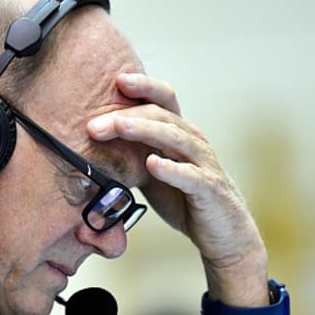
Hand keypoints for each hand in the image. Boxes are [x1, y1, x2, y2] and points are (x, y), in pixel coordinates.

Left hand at [87, 74, 266, 289]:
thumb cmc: (184, 199)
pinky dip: (171, 169)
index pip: (163, 101)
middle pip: (162, 117)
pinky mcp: (210, 190)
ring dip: (146, 131)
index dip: (144, 87)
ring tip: (120, 127)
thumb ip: (130, 156)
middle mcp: (193, 143)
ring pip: (176, 139)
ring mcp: (204, 165)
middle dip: (127, 117)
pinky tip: (152, 165)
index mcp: (179, 134)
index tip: (116, 80)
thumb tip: (91, 144)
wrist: (223, 234)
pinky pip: (191, 176)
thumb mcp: (152, 173)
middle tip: (94, 125)